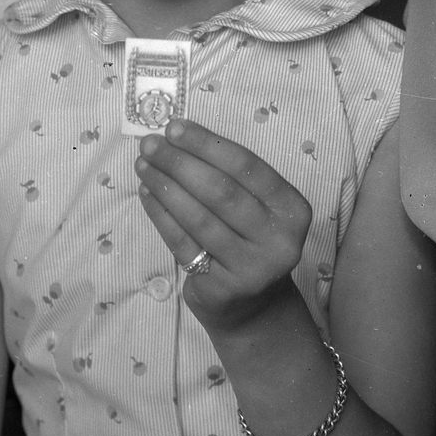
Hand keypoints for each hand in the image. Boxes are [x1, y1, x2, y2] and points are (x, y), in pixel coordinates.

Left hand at [134, 119, 311, 333]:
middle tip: (150, 144)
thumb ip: (229, 176)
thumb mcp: (257, 208)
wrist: (255, 308)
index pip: (246, 166)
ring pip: (199, 218)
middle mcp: (279, 239)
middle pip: (221, 191)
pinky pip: (183, 244)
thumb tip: (178, 137)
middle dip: (180, 162)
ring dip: (165, 186)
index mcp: (292, 208)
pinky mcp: (223, 288)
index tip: (174, 127)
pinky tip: (147, 194)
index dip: (207, 144)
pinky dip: (160, 215)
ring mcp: (252, 268)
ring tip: (143, 165)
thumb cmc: (250, 241)